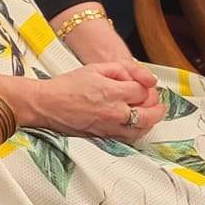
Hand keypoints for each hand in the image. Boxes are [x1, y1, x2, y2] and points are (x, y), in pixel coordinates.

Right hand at [24, 63, 162, 141]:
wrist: (47, 105)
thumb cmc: (68, 85)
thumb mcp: (96, 67)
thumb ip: (124, 69)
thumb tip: (147, 79)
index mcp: (111, 92)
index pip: (144, 91)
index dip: (147, 86)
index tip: (142, 83)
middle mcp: (114, 112)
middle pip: (150, 113)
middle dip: (157, 105)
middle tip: (154, 99)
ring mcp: (110, 127)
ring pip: (144, 128)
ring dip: (151, 119)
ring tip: (148, 110)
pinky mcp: (105, 137)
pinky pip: (131, 137)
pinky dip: (139, 130)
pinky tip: (136, 122)